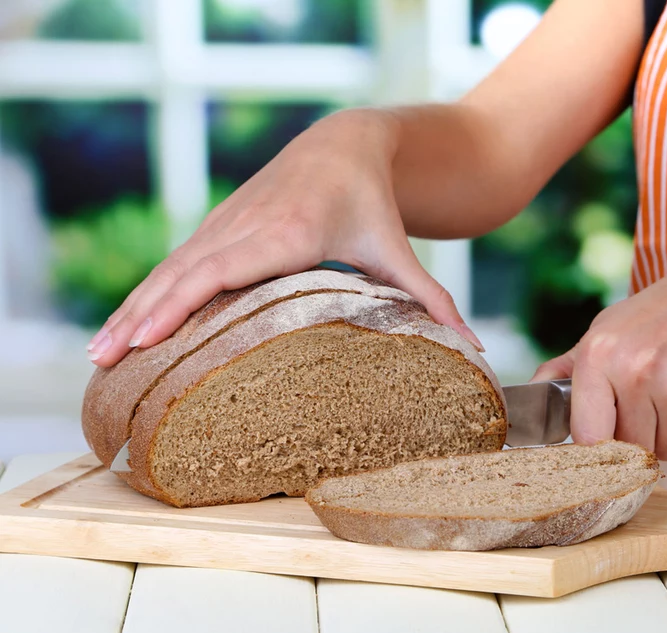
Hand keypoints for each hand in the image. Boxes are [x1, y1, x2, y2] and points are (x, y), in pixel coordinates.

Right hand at [86, 109, 480, 366]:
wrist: (346, 144)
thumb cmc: (373, 204)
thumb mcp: (397, 250)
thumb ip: (432, 298)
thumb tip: (474, 346)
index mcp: (288, 233)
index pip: (222, 270)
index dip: (179, 303)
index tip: (146, 336)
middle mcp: (248, 225)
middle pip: (183, 272)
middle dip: (141, 316)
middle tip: (104, 361)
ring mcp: (228, 221)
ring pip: (170, 266)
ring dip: (133, 307)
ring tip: (100, 352)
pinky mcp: (221, 223)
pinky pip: (177, 261)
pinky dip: (148, 291)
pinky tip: (127, 321)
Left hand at [531, 252, 666, 459]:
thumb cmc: (659, 314)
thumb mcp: (605, 330)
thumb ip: (566, 368)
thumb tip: (528, 393)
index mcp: (597, 356)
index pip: (587, 435)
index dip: (601, 440)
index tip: (611, 431)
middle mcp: (633, 371)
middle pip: (630, 447)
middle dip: (642, 433)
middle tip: (654, 398)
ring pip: (666, 450)